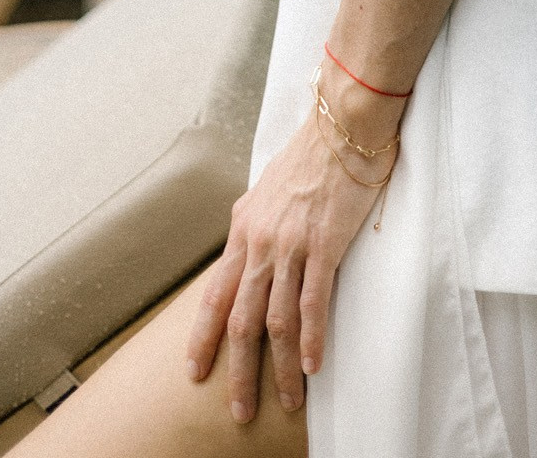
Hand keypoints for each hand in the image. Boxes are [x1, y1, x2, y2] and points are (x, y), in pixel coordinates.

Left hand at [183, 100, 395, 421]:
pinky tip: (313, 367)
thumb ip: (253, 221)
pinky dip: (312, 340)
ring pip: (278, 320)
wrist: (342, 127)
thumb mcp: (266, 189)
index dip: (202, 338)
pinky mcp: (324, 244)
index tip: (195, 372)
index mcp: (243, 230)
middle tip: (238, 410)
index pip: (215, 295)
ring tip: (284, 400)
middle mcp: (261, 243)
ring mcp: (291, 245)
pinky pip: (313, 303)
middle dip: (238, 371)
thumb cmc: (309, 155)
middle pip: (241, 320)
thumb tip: (243, 242)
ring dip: (280, 367)